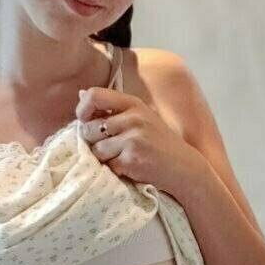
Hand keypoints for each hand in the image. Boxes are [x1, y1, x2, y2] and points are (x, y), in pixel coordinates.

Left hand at [75, 85, 200, 190]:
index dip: (83, 109)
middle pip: (89, 128)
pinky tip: (129, 167)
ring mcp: (133, 139)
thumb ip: (113, 108)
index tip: (86, 121)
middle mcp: (133, 118)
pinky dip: (114, 170)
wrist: (183, 167)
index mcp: (133, 104)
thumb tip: (81, 95)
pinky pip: (107, 165)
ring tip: (122, 157)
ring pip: (96, 149)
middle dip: (93, 141)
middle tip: (111, 147)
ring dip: (104, 158)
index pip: (94, 95)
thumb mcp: (141, 116)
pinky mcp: (132, 160)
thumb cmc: (159, 143)